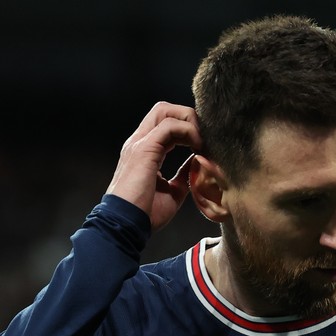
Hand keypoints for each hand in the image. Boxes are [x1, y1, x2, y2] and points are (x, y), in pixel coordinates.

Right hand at [106, 102, 202, 230]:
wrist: (127, 224)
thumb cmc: (146, 214)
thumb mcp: (172, 192)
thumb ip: (183, 175)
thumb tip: (196, 164)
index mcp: (145, 151)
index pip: (165, 123)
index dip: (187, 128)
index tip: (204, 145)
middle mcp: (139, 142)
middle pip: (164, 110)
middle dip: (189, 118)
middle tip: (206, 138)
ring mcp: (140, 143)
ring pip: (166, 111)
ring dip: (190, 122)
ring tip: (203, 143)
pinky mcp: (145, 149)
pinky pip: (169, 126)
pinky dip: (188, 131)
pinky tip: (198, 148)